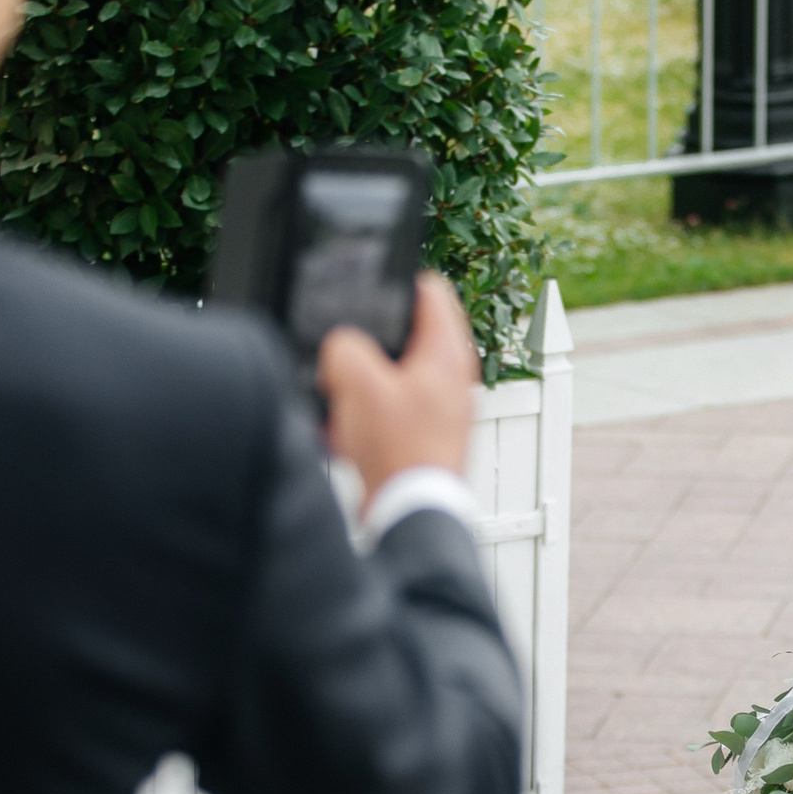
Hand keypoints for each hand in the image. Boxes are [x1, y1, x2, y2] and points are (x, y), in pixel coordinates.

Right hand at [318, 274, 477, 507]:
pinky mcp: (426, 436)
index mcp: (447, 353)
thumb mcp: (358, 384)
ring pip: (392, 376)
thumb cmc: (402, 454)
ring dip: (361, 387)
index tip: (370, 290)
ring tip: (343, 405)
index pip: (430, 290)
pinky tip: (346, 435)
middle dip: (368, 347)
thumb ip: (343, 348)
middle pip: (404, 337)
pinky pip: (388, 412)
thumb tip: (339, 347)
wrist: (412, 511)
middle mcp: (453, 378)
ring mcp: (442, 408)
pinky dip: (364, 418)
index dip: (396, 282)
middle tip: (348, 360)